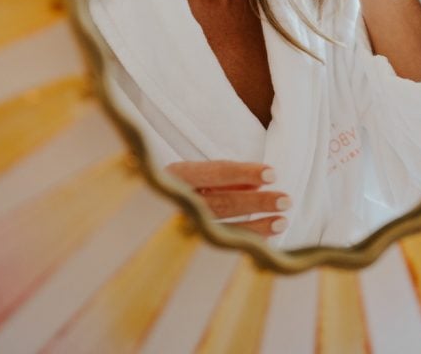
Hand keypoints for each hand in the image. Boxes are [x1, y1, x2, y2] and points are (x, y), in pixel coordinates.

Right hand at [166, 160, 289, 236]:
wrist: (134, 218)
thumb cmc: (174, 187)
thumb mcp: (193, 174)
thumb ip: (223, 178)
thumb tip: (257, 185)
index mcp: (176, 175)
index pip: (216, 172)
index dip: (245, 173)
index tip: (272, 174)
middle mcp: (176, 202)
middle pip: (223, 203)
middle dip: (257, 203)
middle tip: (286, 200)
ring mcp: (180, 228)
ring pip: (222, 229)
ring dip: (256, 226)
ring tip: (282, 221)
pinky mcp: (186, 247)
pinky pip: (219, 246)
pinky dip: (243, 243)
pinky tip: (265, 243)